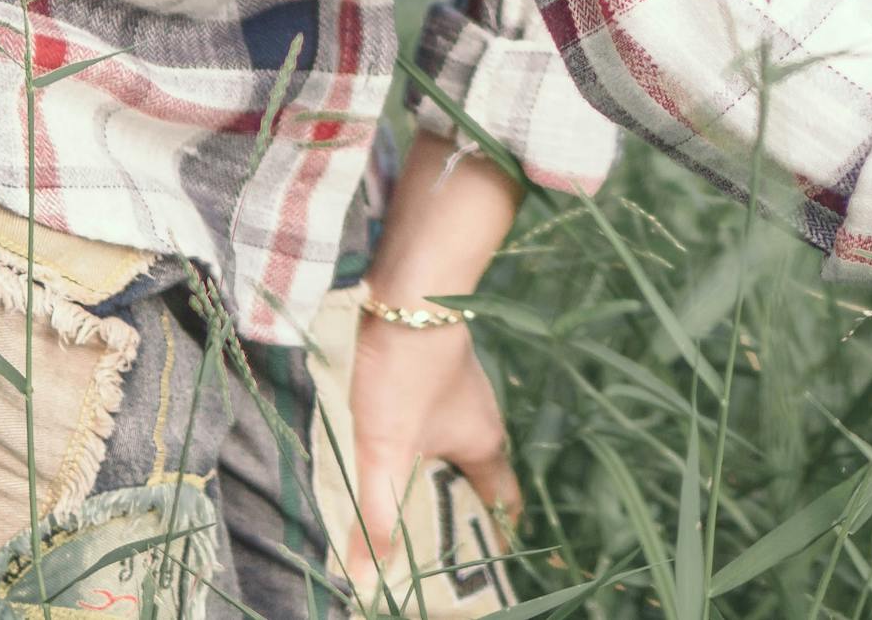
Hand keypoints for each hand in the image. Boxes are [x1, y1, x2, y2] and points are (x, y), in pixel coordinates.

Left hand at [343, 314, 520, 567]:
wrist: (408, 292)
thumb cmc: (407, 373)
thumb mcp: (387, 451)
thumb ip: (379, 515)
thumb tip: (368, 578)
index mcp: (484, 445)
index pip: (503, 503)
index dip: (492, 536)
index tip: (469, 565)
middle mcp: (479, 422)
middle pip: (473, 479)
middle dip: (451, 513)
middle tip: (420, 546)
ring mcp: (457, 396)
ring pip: (447, 450)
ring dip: (427, 478)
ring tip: (393, 505)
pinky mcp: (431, 375)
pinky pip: (428, 424)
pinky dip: (412, 446)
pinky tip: (380, 451)